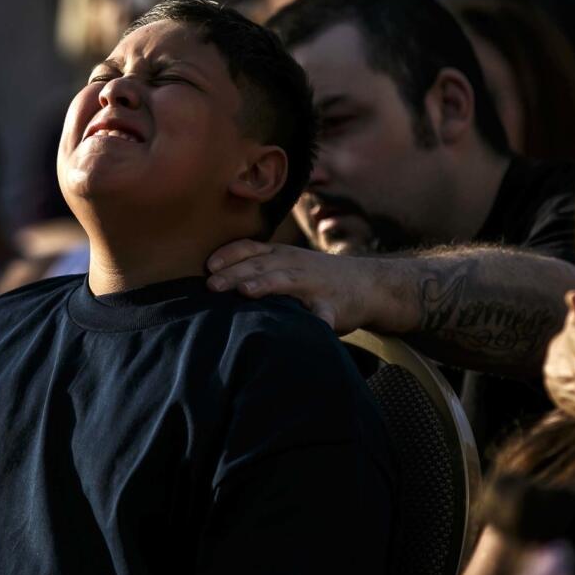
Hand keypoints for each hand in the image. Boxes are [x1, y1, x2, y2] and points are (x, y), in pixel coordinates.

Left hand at [206, 240, 382, 332]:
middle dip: (235, 274)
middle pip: (260, 265)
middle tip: (211, 286)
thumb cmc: (316, 277)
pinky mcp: (332, 306)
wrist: (367, 284)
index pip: (250, 249)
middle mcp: (294, 265)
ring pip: (286, 282)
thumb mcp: (288, 264)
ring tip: (247, 292)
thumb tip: (216, 280)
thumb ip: (260, 267)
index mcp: (281, 255)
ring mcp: (313, 285)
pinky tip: (308, 326)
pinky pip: (324, 314)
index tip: (207, 267)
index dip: (228, 256)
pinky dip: (317, 320)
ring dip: (266, 285)